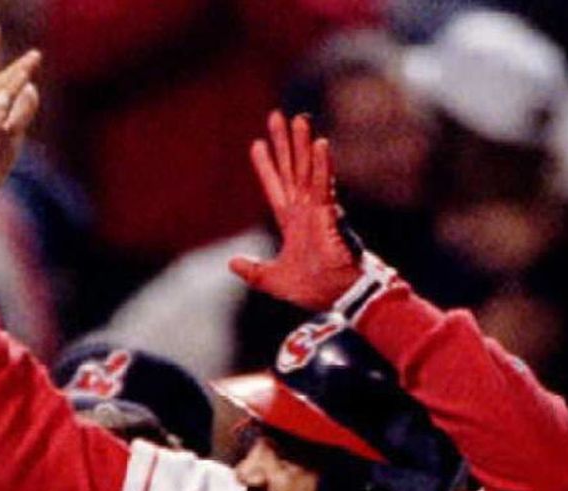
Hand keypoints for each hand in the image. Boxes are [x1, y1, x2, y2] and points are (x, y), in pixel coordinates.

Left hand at [227, 111, 364, 310]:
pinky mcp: (329, 215)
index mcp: (291, 222)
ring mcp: (317, 210)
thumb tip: (231, 262)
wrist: (336, 297)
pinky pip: (325, 186)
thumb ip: (252, 270)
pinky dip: (322, 166)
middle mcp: (304, 210)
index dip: (266, 166)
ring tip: (298, 119)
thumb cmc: (313, 288)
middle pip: (291, 169)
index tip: (257, 144)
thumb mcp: (271, 279)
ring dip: (303, 144)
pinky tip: (320, 144)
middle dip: (284, 143)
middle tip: (276, 116)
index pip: (275, 186)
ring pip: (307, 170)